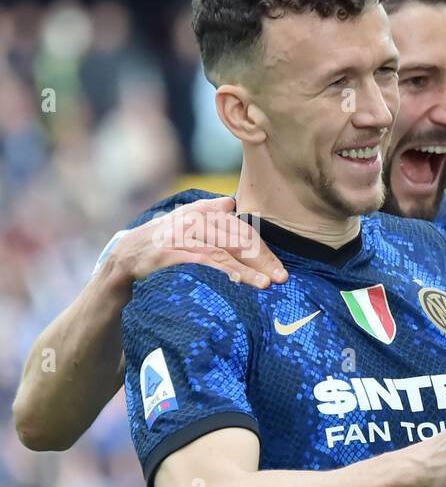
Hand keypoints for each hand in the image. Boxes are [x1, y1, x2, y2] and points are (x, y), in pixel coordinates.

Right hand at [102, 197, 287, 290]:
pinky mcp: (170, 253)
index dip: (263, 251)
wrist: (123, 259)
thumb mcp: (182, 223)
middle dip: (262, 260)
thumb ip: (207, 212)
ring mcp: (181, 237)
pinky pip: (202, 261)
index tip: (279, 269)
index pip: (241, 231)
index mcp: (200, 213)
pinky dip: (222, 271)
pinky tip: (238, 281)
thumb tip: (230, 202)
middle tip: (282, 278)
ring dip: (247, 270)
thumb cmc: (160, 243)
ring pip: (223, 252)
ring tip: (267, 284)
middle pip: (237, 240)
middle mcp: (193, 221)